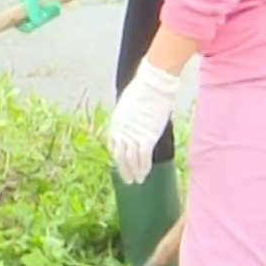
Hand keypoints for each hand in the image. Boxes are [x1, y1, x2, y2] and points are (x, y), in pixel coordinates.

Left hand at [108, 60, 180, 183]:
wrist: (152, 85)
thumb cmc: (142, 92)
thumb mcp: (128, 107)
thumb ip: (128, 119)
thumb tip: (133, 126)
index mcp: (115, 123)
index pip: (112, 146)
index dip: (116, 158)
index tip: (120, 166)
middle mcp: (121, 131)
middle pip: (120, 156)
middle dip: (123, 170)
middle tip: (128, 181)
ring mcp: (133, 134)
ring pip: (131, 159)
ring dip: (134, 172)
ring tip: (138, 180)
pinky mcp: (146, 136)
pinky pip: (144, 156)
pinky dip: (144, 167)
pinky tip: (145, 173)